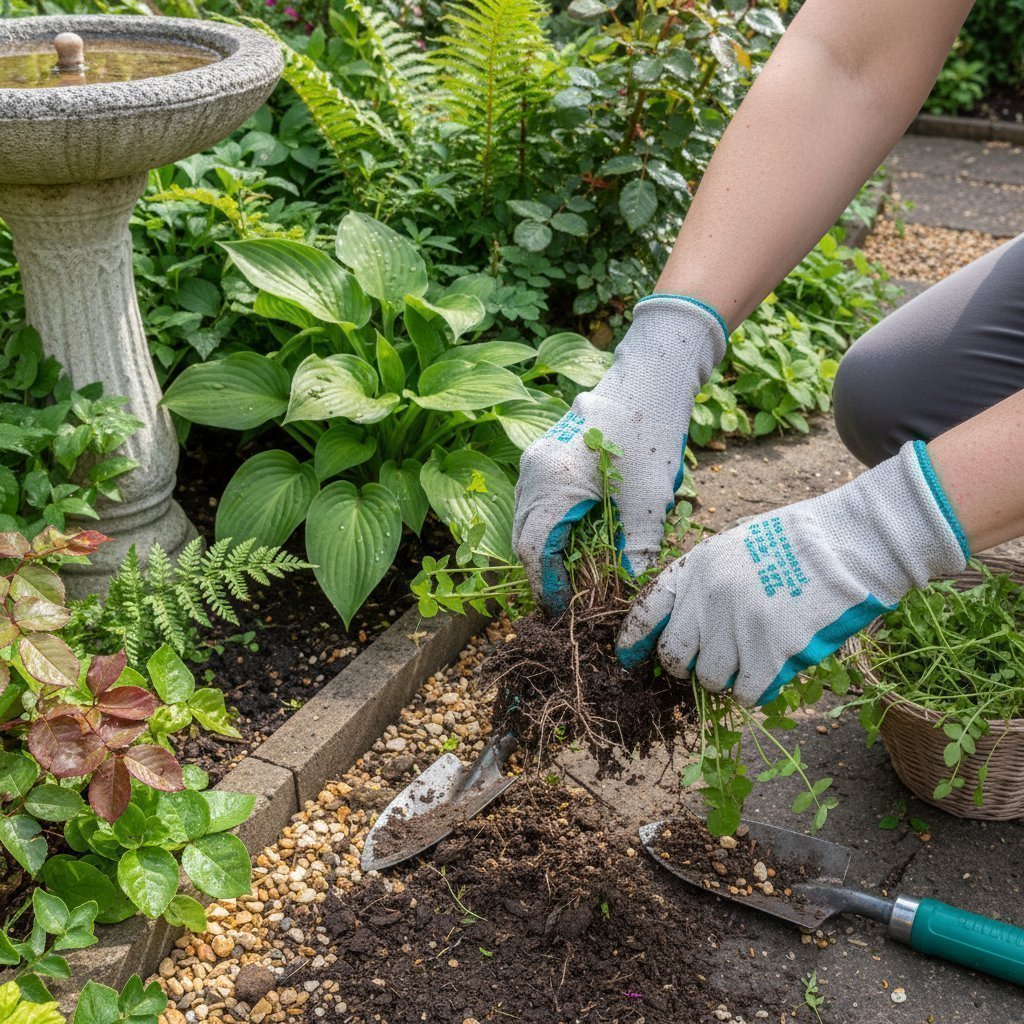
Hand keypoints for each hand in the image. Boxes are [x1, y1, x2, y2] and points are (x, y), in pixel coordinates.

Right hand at [512, 295, 727, 612]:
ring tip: (570, 576)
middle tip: (566, 600)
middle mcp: (532, 470)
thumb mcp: (648, 499)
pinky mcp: (545, 455)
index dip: (546, 585)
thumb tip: (629, 589)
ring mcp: (535, 459)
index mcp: (551, 482)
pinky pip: (536, 501)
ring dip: (545, 550)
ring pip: (527, 519)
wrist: (651, 377)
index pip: (533, 549)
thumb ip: (636, 549)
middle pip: (524, 536)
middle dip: (542, 572)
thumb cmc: (650, 433)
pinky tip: (574, 540)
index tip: (563, 610)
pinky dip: (549, 526)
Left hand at [617, 441, 969, 704]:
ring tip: (751, 658)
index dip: (634, 639)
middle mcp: (708, 598)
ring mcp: (736, 626)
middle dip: (687, 665)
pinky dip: (757, 688)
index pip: (647, 610)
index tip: (628, 657)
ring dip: (726, 677)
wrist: (848, 541)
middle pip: (674, 655)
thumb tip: (691, 625)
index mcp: (696, 567)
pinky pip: (746, 691)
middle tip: (709, 662)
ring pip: (709, 678)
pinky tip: (772, 670)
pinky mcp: (769, 651)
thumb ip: (708, 581)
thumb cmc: (799, 541)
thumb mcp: (736, 544)